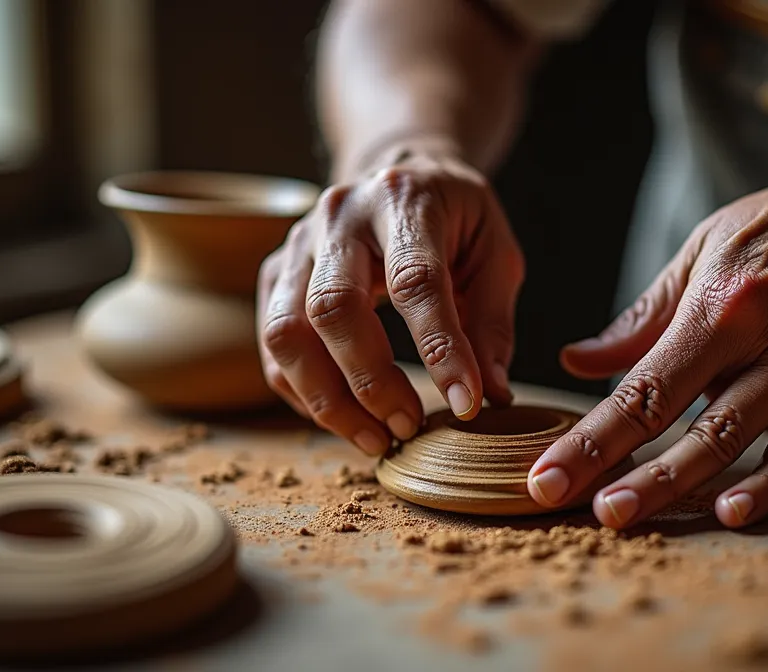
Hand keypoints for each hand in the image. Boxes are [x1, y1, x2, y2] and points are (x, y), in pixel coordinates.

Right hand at [257, 142, 523, 454]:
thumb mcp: (495, 253)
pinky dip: (304, 393)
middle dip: (371, 381)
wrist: (397, 173)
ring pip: (286, 333)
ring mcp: (296, 244)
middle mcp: (338, 216)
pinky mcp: (274, 273)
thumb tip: (490, 394)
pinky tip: (346, 417)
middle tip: (409, 426)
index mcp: (404, 199)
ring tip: (375, 438)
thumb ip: (492, 322)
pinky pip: (272, 347)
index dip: (440, 349)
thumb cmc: (455, 218)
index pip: (415, 281)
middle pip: (333, 307)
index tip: (466, 404)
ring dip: (328, 400)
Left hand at [526, 145, 767, 527]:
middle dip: (613, 468)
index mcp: (717, 303)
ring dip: (673, 485)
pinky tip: (731, 513)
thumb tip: (578, 360)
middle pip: (675, 421)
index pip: (639, 385)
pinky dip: (767, 484)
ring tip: (623, 517)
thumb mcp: (710, 246)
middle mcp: (759, 341)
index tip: (544, 473)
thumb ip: (645, 315)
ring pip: (730, 442)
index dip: (589, 435)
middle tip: (561, 504)